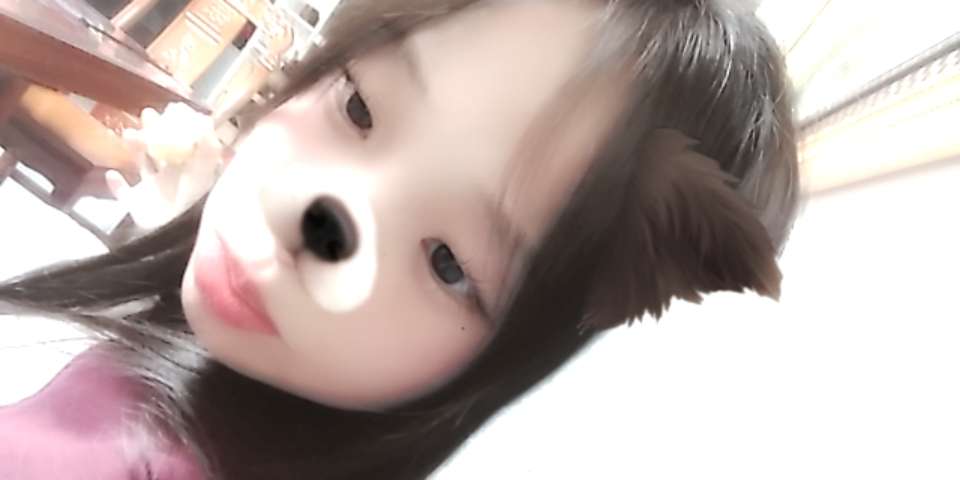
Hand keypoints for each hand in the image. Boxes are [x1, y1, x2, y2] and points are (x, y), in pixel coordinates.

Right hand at [105, 103, 227, 228]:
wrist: (173, 243)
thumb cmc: (191, 208)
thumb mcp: (202, 177)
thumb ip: (206, 150)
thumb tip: (207, 120)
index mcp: (192, 173)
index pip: (186, 145)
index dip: (180, 127)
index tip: (173, 108)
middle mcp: (174, 181)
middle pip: (163, 151)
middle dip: (155, 132)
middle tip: (148, 113)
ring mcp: (154, 195)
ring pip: (143, 166)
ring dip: (135, 149)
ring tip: (128, 134)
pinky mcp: (138, 210)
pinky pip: (124, 194)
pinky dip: (116, 185)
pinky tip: (112, 174)